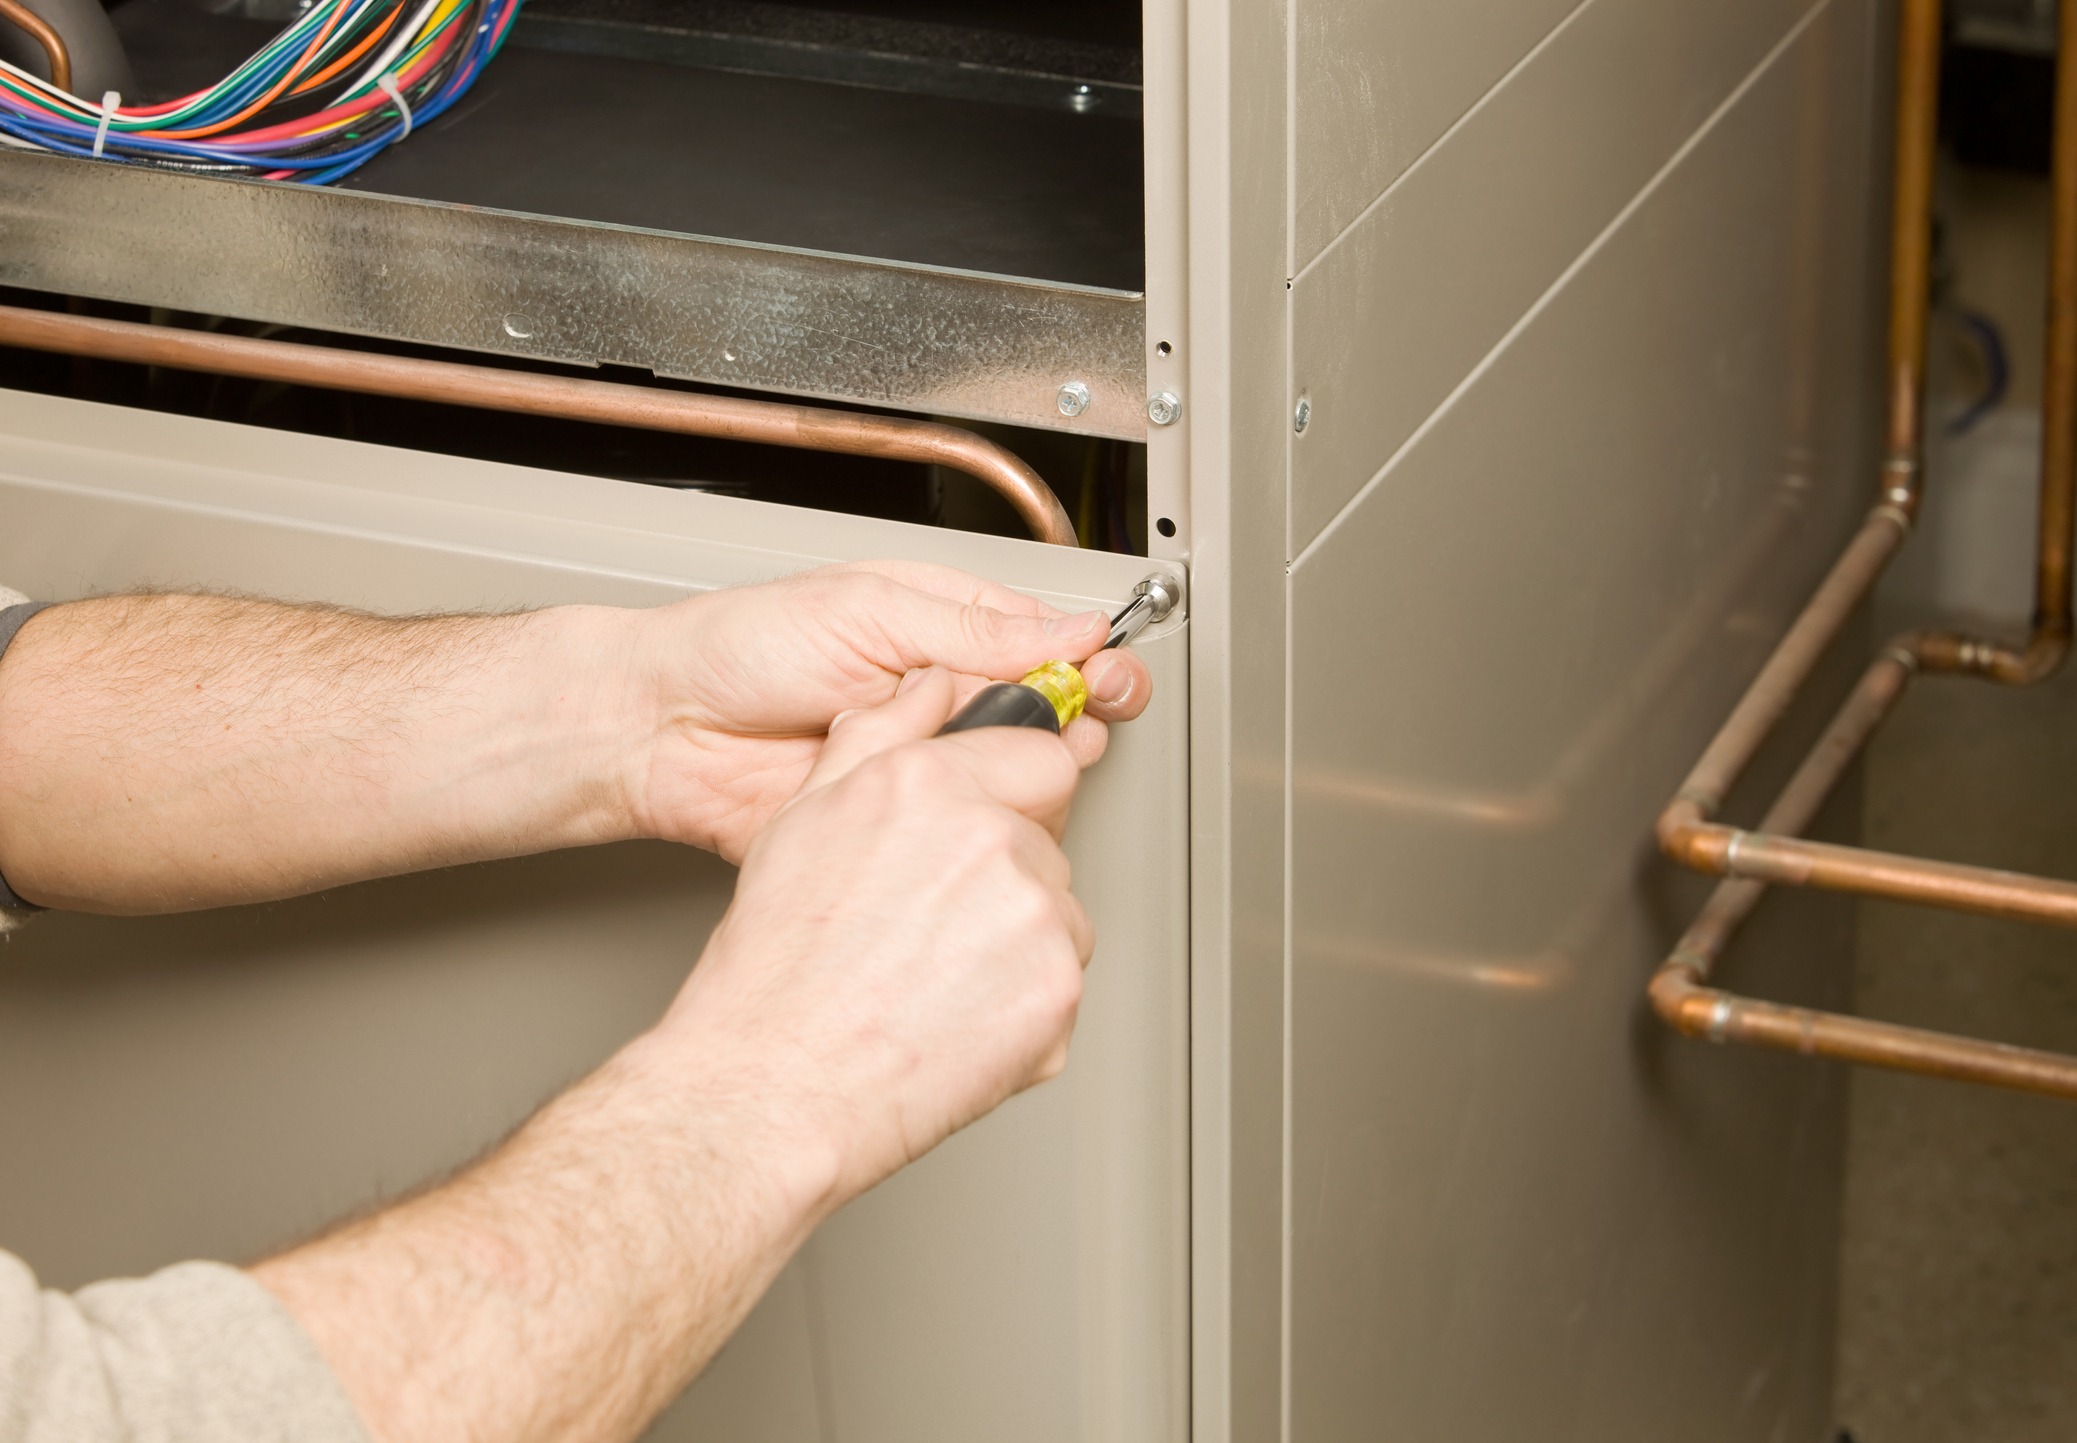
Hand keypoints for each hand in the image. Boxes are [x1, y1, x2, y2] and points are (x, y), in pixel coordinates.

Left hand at [622, 560, 1151, 860]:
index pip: (1047, 643)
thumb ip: (972, 629)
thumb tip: (1069, 628)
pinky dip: (975, 827)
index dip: (1090, 663)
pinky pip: (959, 833)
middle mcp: (942, 697)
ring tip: (1016, 758)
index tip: (1109, 679)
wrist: (666, 730)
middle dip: (1074, 718)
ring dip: (1027, 773)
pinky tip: (974, 807)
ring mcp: (924, 763)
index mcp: (943, 629)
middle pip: (1045, 714)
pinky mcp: (899, 823)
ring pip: (1012, 779)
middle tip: (1079, 721)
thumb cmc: (742, 649)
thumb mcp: (868, 612)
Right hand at [648, 666, 1092, 1203]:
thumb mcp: (804, 818)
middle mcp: (991, 837)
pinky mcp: (1058, 990)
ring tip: (933, 980)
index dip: (1013, 798)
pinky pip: (1063, 984)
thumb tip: (928, 688)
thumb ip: (880, 734)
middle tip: (930, 928)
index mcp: (930, 783)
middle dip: (1007, 878)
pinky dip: (1024, 1007)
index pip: (1040, 757)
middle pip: (1048, 843)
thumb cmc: (775, 970)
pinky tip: (956, 1018)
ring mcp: (1034, 915)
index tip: (987, 834)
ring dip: (1017, 943)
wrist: (774, 1086)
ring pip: (1060, 915)